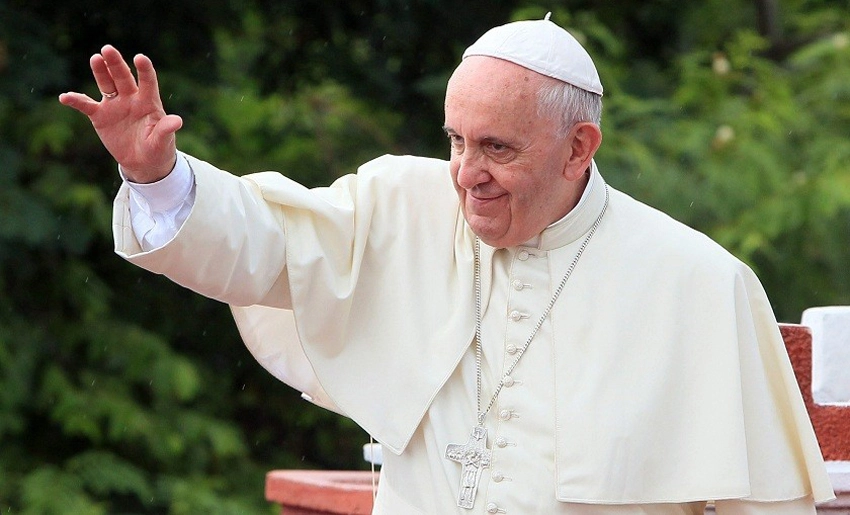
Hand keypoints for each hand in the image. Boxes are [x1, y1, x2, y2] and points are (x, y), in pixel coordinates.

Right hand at [59, 45, 182, 182]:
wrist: (143, 162)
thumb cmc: (158, 149)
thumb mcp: (163, 141)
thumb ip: (166, 129)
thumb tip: (177, 121)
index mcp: (149, 102)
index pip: (148, 82)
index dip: (144, 70)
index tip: (140, 58)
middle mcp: (131, 98)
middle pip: (123, 77)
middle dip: (116, 64)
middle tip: (108, 49)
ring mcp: (115, 105)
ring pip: (106, 84)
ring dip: (100, 72)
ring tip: (95, 59)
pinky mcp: (100, 115)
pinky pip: (86, 105)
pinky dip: (76, 100)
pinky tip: (65, 97)